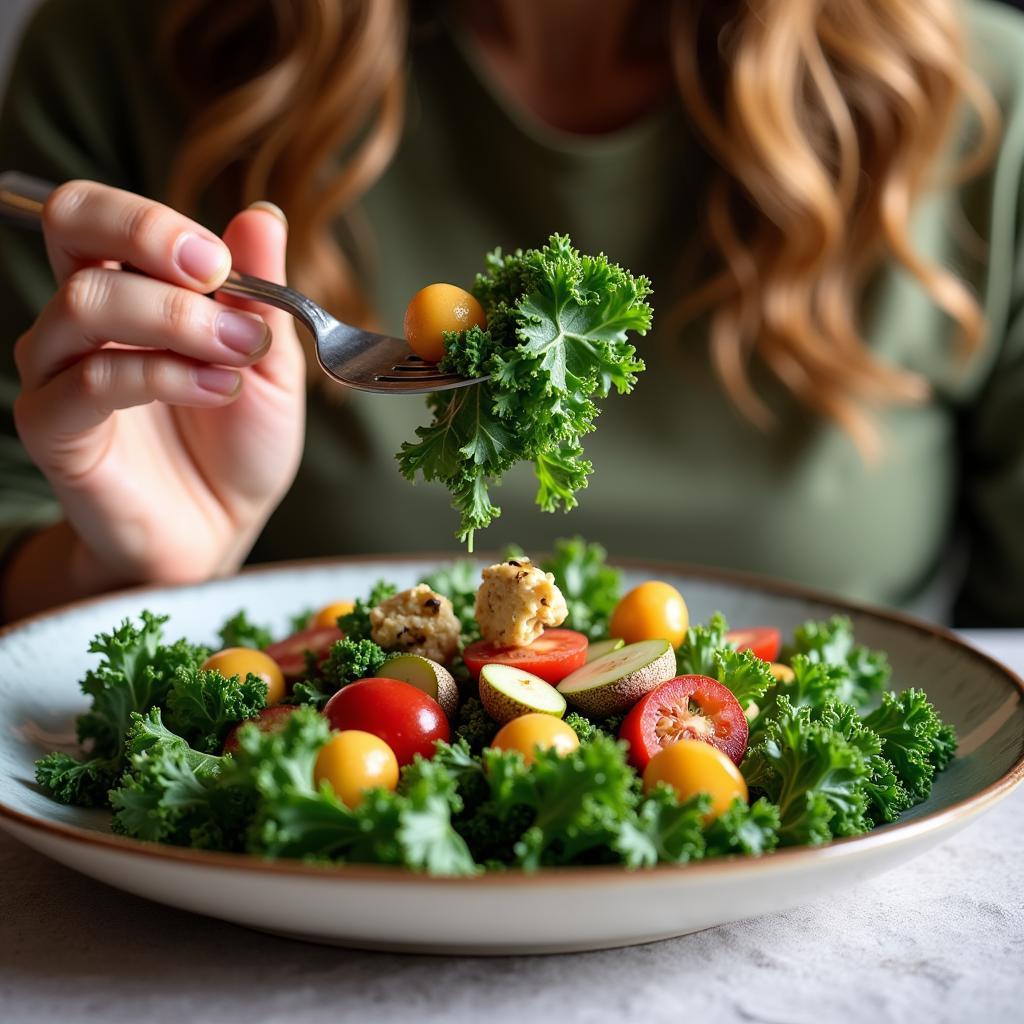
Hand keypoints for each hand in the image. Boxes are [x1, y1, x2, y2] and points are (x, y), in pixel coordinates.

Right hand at [7, 181, 305, 610]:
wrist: (221, 527)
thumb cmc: (240, 443)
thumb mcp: (269, 362)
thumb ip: (261, 294)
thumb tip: (263, 215)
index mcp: (131, 289)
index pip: (103, 214)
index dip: (155, 220)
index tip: (224, 259)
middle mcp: (83, 319)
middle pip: (70, 226)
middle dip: (147, 234)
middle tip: (216, 273)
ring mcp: (60, 371)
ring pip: (86, 303)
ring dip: (178, 318)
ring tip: (239, 353)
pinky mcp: (55, 430)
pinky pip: (89, 382)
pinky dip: (162, 374)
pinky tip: (216, 388)